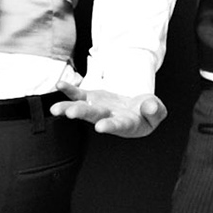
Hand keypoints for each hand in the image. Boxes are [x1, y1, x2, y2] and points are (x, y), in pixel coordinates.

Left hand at [50, 80, 167, 137]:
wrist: (136, 109)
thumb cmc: (147, 113)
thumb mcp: (157, 111)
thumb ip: (155, 110)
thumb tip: (149, 106)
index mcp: (126, 124)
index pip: (118, 125)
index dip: (110, 126)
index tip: (102, 126)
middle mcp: (108, 118)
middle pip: (94, 116)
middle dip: (82, 114)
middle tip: (71, 113)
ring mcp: (97, 108)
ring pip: (81, 108)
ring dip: (68, 108)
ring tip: (55, 109)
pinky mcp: (91, 98)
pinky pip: (78, 95)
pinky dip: (68, 90)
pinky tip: (59, 85)